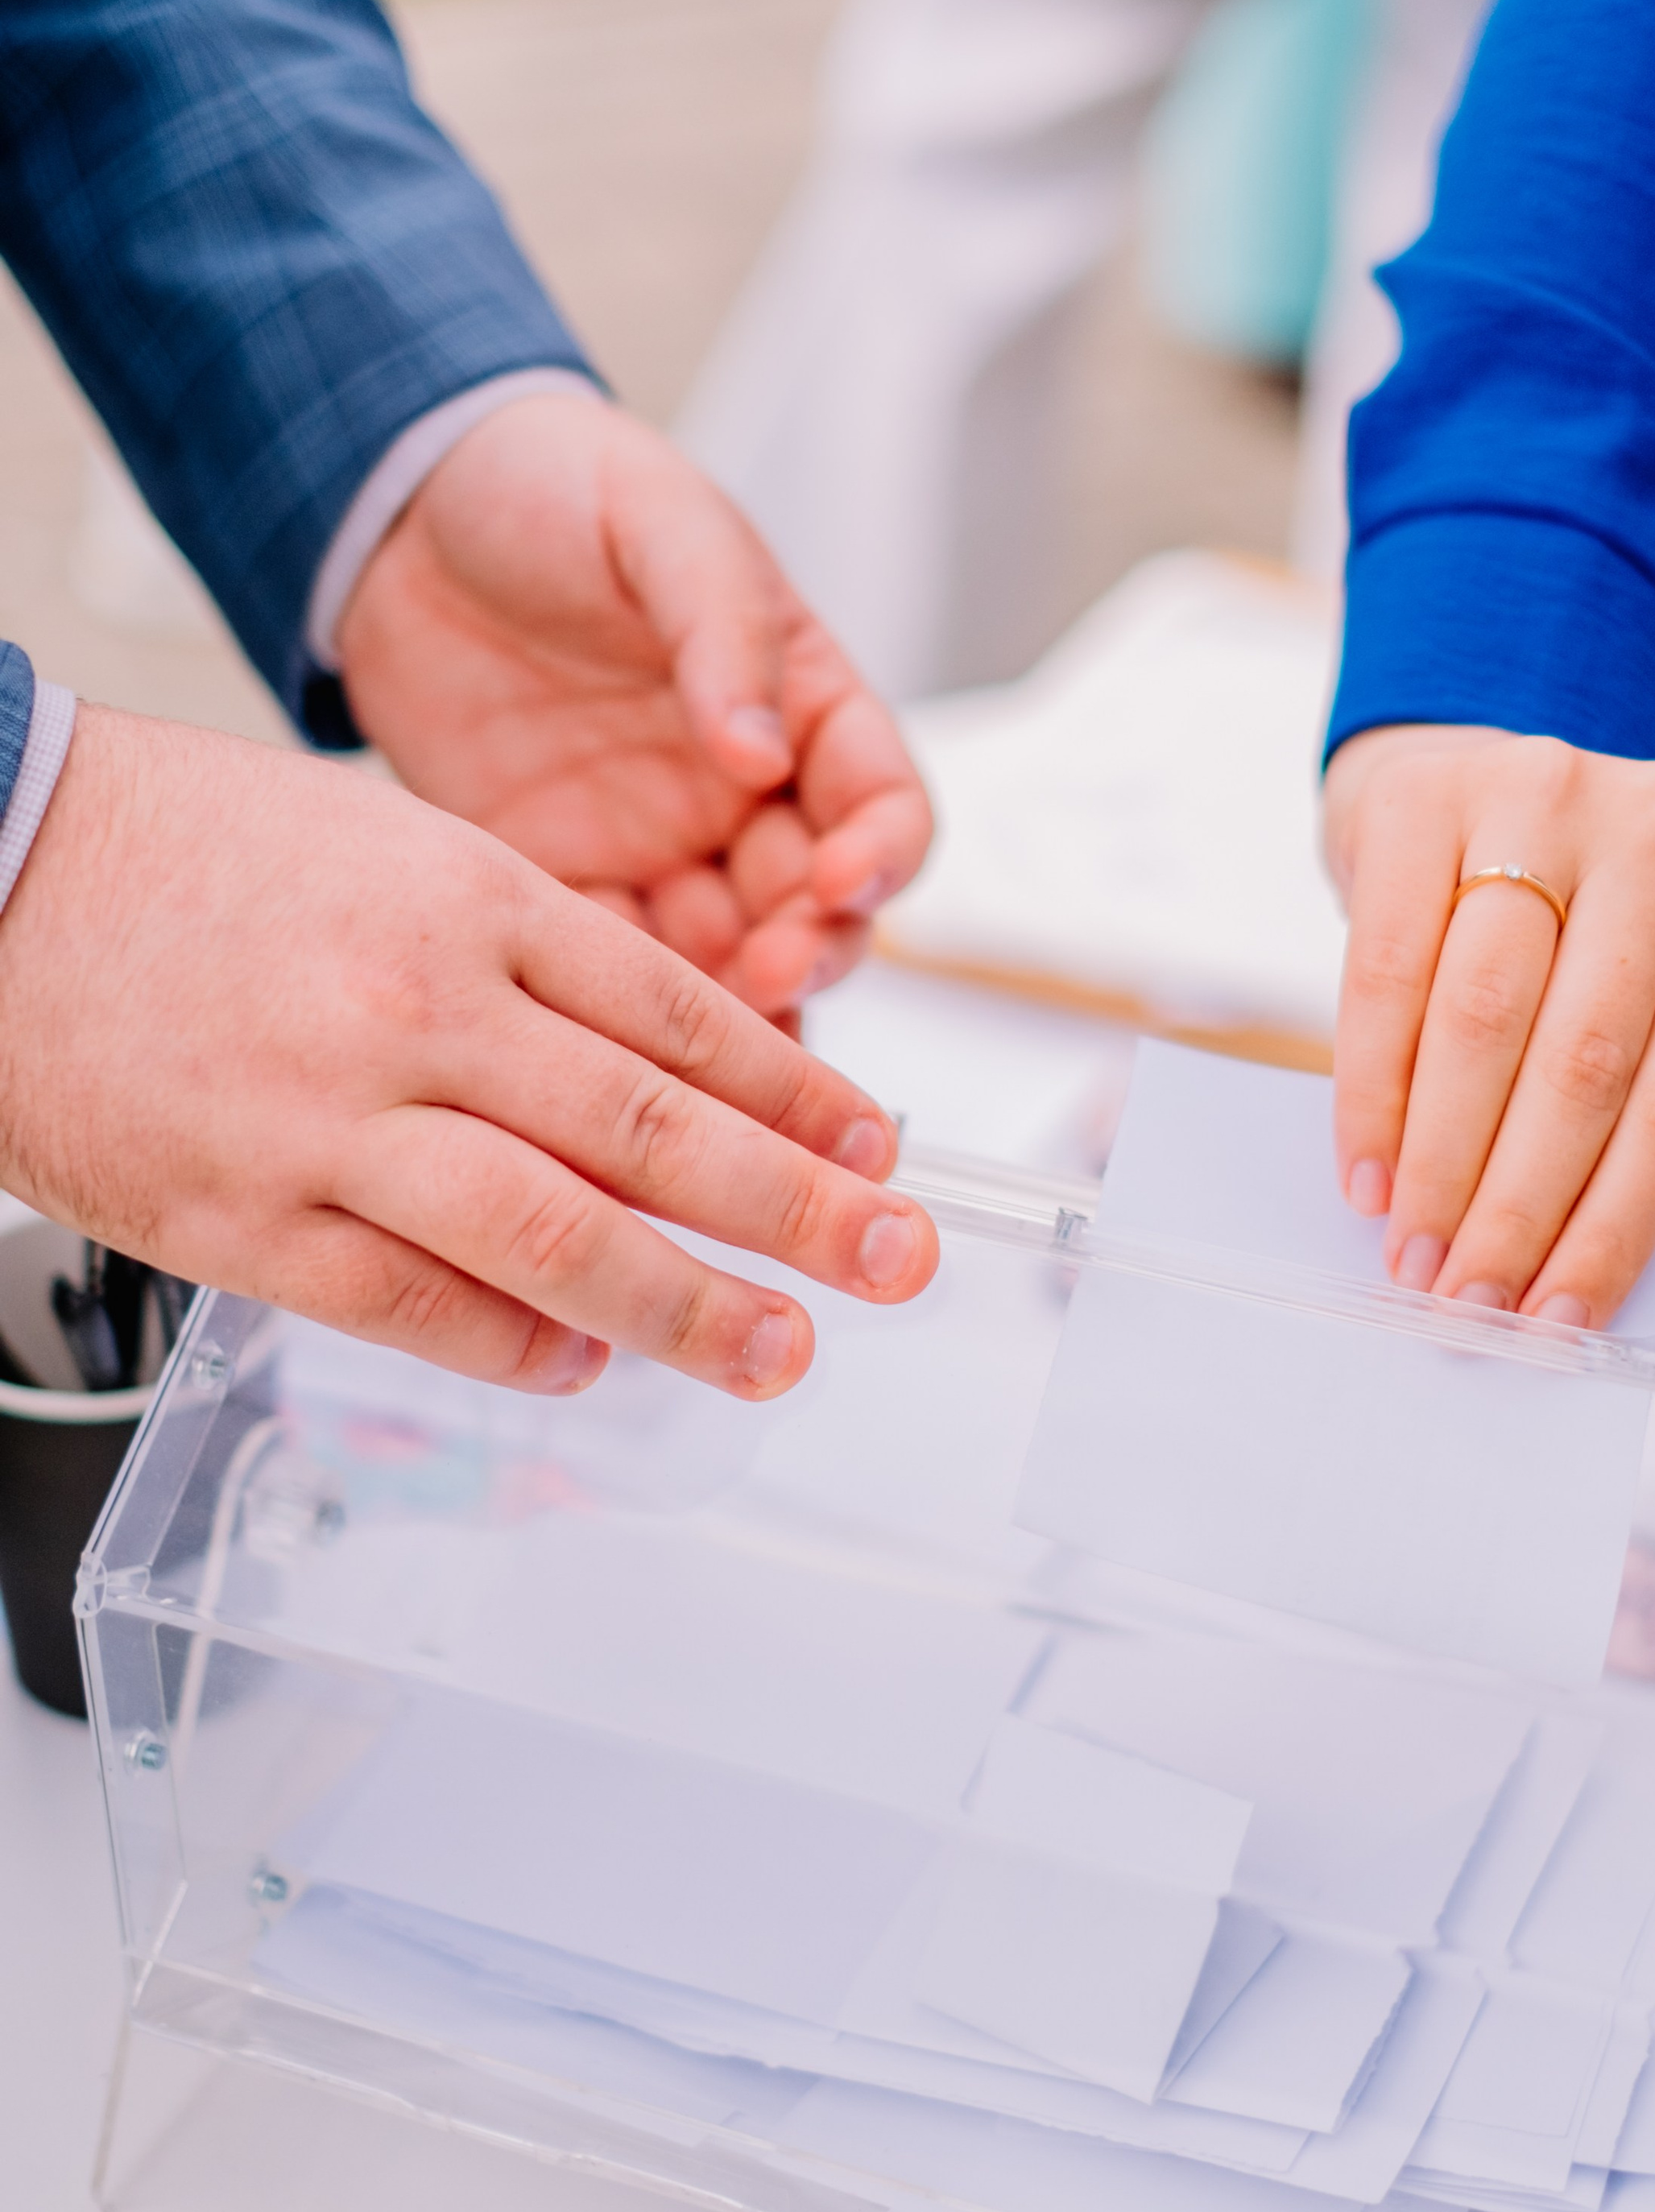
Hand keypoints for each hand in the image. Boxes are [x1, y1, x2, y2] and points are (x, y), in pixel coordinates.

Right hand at [0, 707, 937, 1395]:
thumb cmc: (194, 853)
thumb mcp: (392, 847)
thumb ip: (526, 953)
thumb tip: (664, 1069)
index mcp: (471, 900)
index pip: (684, 1016)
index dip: (801, 1092)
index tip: (882, 1145)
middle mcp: (421, 1011)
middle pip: (656, 1132)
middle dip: (805, 1207)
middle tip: (904, 1258)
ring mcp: (333, 1124)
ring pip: (558, 1236)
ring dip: (690, 1306)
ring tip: (782, 1350)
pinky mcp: (245, 1221)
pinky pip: (416, 1305)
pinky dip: (519, 1346)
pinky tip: (587, 1364)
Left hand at [334, 393, 931, 1018]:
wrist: (399, 509)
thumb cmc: (554, 486)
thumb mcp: (658, 525)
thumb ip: (721, 632)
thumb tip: (759, 754)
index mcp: (797, 699)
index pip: (882, 801)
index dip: (883, 854)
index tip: (844, 880)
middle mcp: (744, 789)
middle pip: (817, 904)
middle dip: (813, 948)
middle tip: (774, 970)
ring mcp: (656, 842)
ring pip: (728, 957)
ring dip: (733, 1003)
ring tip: (706, 1034)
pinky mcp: (563, 875)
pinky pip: (612, 963)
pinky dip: (627, 1011)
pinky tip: (617, 1031)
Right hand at [1323, 723, 1654, 1327]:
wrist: (1468, 777)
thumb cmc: (1563, 926)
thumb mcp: (1630, 986)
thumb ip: (1617, 1099)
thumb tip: (1554, 1274)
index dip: (1618, 1222)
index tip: (1559, 1318)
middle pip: (1584, 1060)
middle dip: (1517, 1205)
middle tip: (1467, 1301)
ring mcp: (1541, 795)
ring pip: (1485, 1017)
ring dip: (1441, 1162)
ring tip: (1410, 1255)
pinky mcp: (1426, 796)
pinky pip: (1388, 971)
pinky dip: (1373, 1091)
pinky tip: (1366, 1170)